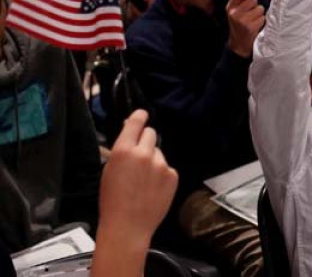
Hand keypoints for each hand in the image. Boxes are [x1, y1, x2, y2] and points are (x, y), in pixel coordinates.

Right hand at [97, 110, 177, 246]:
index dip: (139, 117)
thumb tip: (129, 139)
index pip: (136, 123)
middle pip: (151, 134)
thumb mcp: (109, 171)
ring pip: (159, 152)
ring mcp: (161, 164)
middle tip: (140, 155)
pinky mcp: (172, 175)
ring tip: (143, 181)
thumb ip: (121, 152)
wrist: (128, 226)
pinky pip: (167, 168)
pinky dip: (161, 175)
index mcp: (123, 150)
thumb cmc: (112, 201)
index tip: (142, 114)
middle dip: (145, 140)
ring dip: (153, 160)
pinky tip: (152, 188)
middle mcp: (144, 153)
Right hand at [226, 0, 264, 57]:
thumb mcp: (235, 12)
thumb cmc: (240, 25)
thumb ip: (241, 1)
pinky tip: (256, 26)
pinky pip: (262, 18)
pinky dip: (261, 22)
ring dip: (260, 14)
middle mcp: (234, 13)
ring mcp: (242, 20)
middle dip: (256, 5)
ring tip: (253, 20)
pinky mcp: (250, 27)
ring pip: (260, 9)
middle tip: (252, 13)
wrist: (239, 44)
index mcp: (230, 7)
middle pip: (253, 0)